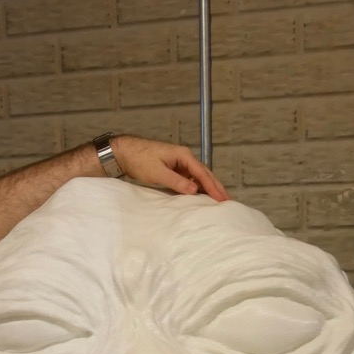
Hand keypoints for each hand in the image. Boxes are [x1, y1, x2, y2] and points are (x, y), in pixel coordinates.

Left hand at [111, 135, 230, 200]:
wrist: (126, 152)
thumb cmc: (140, 159)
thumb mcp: (158, 173)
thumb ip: (177, 182)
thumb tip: (194, 190)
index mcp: (183, 155)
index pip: (203, 173)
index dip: (213, 187)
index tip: (222, 198)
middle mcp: (185, 157)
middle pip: (205, 173)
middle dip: (216, 187)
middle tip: (227, 201)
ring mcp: (180, 162)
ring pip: (198, 176)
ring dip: (208, 187)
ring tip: (218, 200)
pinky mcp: (174, 168)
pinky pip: (190, 178)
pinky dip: (197, 187)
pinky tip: (201, 195)